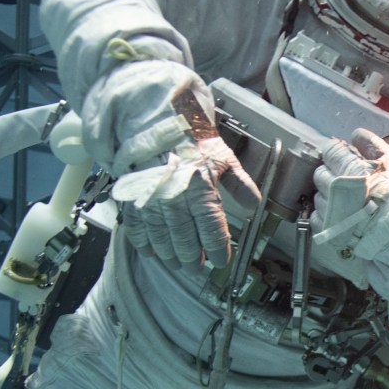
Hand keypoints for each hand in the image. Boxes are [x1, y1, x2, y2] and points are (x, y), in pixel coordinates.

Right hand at [113, 136, 259, 268]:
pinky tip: (151, 252)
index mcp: (200, 190)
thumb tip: (255, 204)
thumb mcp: (223, 157)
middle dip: (192, 258)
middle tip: (196, 268)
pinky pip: (137, 226)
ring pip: (161, 237)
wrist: (157, 121)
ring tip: (177, 263)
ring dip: (170, 254)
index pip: (211, 230)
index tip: (221, 261)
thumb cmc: (191, 138)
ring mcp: (152, 200)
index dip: (217, 250)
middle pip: (184, 239)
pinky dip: (144, 242)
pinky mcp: (133, 196)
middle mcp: (175, 199)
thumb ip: (239, 183)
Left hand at [311, 129, 388, 298]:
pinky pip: (318, 218)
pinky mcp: (331, 232)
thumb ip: (373, 146)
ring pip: (319, 196)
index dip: (337, 155)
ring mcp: (332, 212)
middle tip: (349, 183)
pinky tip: (344, 218)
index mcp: (352, 169)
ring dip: (329, 196)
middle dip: (332, 175)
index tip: (345, 160)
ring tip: (350, 203)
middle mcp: (338, 190)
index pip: (330, 152)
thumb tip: (356, 134)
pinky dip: (327, 216)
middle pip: (320, 174)